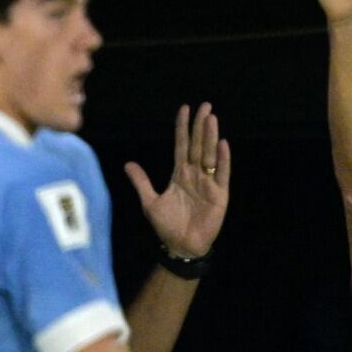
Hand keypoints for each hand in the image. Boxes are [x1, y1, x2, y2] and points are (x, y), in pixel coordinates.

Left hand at [125, 103, 229, 257]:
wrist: (181, 246)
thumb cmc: (167, 226)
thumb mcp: (150, 202)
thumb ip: (141, 182)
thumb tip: (128, 164)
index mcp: (180, 174)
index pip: (182, 145)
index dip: (183, 128)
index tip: (185, 109)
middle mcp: (195, 175)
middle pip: (198, 145)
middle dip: (200, 125)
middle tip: (205, 105)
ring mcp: (208, 183)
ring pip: (210, 155)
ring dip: (210, 137)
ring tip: (212, 118)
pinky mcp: (219, 195)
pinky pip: (222, 174)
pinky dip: (223, 160)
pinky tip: (223, 144)